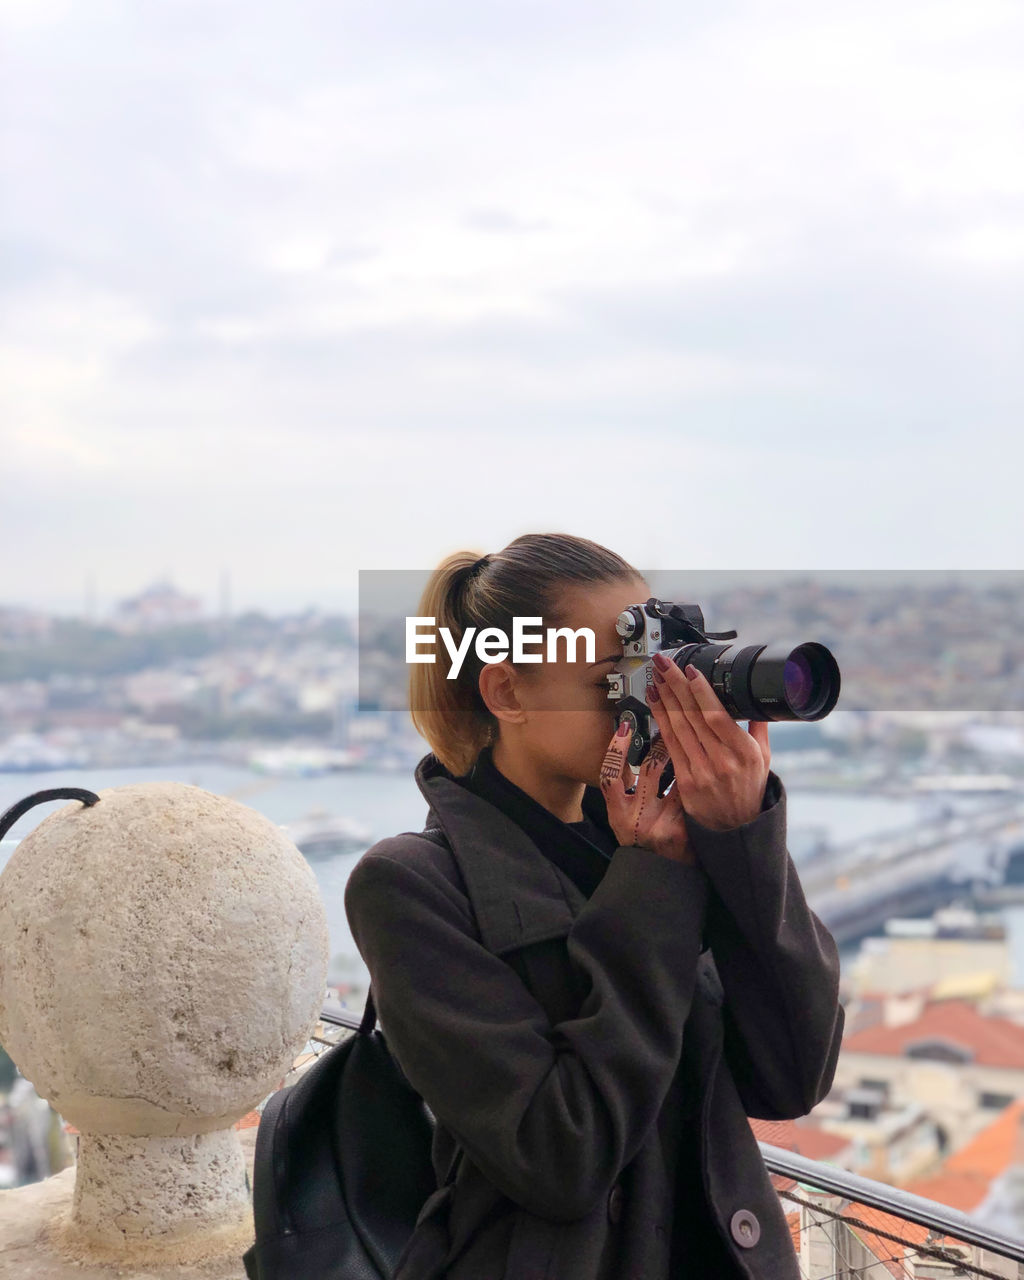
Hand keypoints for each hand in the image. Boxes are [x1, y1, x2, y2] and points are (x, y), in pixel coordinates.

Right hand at [599, 722, 695, 864]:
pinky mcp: (682, 832)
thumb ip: (626, 787)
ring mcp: (660, 825)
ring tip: (694, 740)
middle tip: (672, 724)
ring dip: (688, 759)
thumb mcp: (623, 816)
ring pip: (677, 780)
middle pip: (649, 769)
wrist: (660, 874)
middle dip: (663, 743)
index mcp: (618, 812)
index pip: (611, 775)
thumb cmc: (642, 837)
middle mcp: (636, 819)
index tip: (626, 726)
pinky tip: (708, 769)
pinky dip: (699, 781)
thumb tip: (631, 745)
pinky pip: (692, 797)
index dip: (616, 750)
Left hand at [647, 654, 770, 831]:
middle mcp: (721, 761)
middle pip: (692, 716)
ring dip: (664, 699)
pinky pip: (669, 745)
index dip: (700, 691)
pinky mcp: (684, 780)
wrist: (737, 828)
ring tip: (655, 677)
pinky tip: (654, 703)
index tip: (690, 670)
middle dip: (675, 685)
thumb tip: (756, 700)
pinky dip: (660, 721)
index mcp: (744, 752)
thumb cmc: (751, 790)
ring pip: (677, 728)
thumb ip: (759, 727)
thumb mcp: (765, 758)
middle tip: (663, 663)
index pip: (717, 716)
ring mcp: (701, 772)